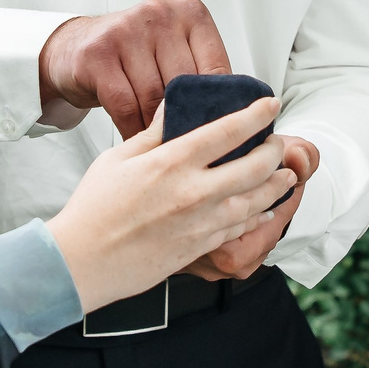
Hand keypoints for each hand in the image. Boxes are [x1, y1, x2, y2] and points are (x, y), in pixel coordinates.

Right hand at [39, 0, 229, 136]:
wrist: (73, 47)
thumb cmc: (132, 56)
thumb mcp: (173, 52)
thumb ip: (200, 74)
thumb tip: (236, 119)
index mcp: (190, 14)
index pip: (216, 68)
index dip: (218, 107)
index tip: (221, 133)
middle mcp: (159, 15)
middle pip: (184, 85)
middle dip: (185, 121)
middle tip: (190, 149)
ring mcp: (126, 30)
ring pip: (153, 97)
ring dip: (157, 129)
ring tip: (163, 147)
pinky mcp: (97, 53)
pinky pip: (124, 104)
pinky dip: (132, 129)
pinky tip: (137, 140)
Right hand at [47, 98, 296, 309]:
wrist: (82, 263)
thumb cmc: (93, 208)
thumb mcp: (118, 158)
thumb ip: (152, 133)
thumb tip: (172, 106)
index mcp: (171, 162)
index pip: (226, 131)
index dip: (255, 115)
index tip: (271, 105)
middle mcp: (194, 191)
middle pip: (254, 167)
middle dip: (274, 151)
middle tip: (277, 143)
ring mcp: (201, 223)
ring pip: (256, 200)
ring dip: (277, 185)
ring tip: (286, 174)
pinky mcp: (200, 247)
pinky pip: (241, 229)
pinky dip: (259, 216)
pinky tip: (266, 209)